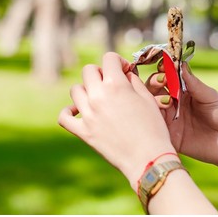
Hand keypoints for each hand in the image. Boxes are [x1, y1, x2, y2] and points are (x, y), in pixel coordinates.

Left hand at [58, 52, 176, 189]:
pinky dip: (69, 111)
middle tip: (112, 83)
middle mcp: (98, 96)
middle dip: (101, 72)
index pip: (109, 58)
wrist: (148, 158)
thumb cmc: (153, 128)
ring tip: (99, 98)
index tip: (125, 70)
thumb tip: (125, 74)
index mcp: (116, 85)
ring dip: (87, 89)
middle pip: (89, 71)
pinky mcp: (83, 132)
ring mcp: (88, 115)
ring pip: (75, 90)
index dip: (119, 61)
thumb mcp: (148, 99)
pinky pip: (64, 117)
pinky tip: (78, 111)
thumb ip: (134, 82)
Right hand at [146, 62, 217, 172]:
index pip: (167, 77)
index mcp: (183, 91)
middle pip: (154, 89)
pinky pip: (156, 126)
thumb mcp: (211, 96)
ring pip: (152, 106)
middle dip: (155, 82)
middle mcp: (174, 104)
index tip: (163, 64)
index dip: (163, 69)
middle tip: (162, 80)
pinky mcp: (170, 136)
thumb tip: (179, 64)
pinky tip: (161, 115)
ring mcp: (170, 120)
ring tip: (167, 101)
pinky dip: (154, 119)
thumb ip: (193, 83)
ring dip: (154, 100)